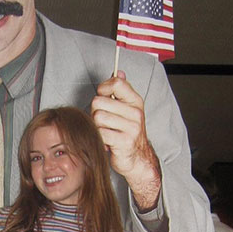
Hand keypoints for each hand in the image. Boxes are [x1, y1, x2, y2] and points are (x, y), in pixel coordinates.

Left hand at [92, 71, 160, 210]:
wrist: (138, 159)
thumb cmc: (128, 133)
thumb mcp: (127, 110)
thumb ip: (121, 91)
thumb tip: (118, 72)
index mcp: (135, 101)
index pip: (115, 83)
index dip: (102, 89)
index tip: (103, 98)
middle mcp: (135, 112)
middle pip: (98, 102)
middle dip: (95, 112)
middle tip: (102, 121)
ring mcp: (131, 127)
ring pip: (97, 118)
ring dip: (96, 126)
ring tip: (104, 131)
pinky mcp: (124, 142)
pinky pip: (100, 133)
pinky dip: (99, 138)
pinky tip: (106, 141)